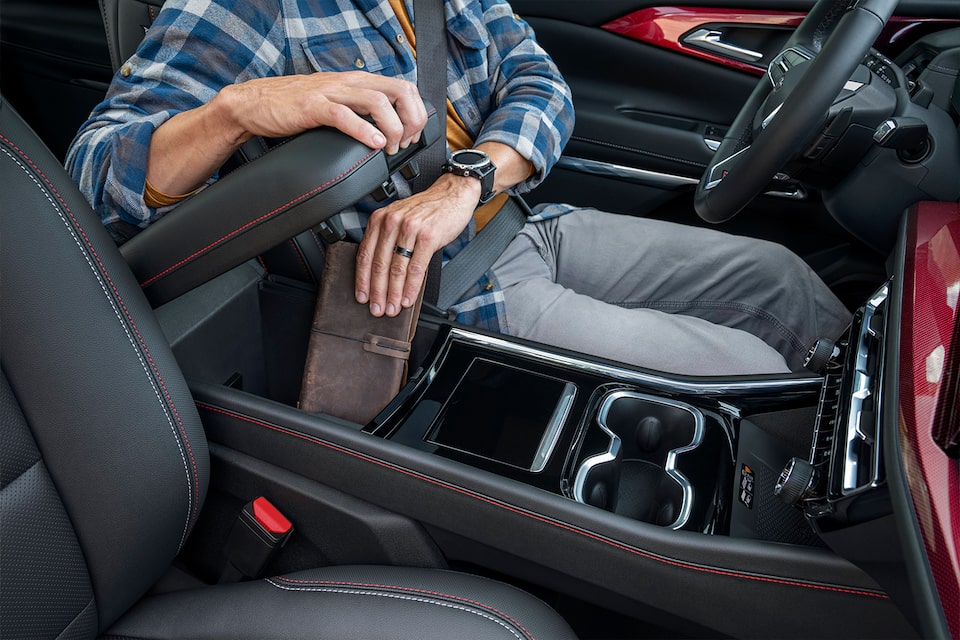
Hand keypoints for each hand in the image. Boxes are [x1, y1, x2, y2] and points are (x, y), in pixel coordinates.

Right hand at [146, 71, 428, 196]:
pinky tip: (373, 144)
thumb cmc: (294, 107)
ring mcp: (330, 92)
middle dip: (411, 120)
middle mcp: (348, 81)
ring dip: (392, 128)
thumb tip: (387, 129)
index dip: (415, 112)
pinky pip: (344, 115)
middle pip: (398, 91)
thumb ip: (360, 109)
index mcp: (356, 81)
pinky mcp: (312, 107)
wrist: (254, 104)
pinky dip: (364, 130)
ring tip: (389, 148)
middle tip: (404, 143)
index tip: (411, 136)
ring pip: (377, 101)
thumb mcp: (335, 103)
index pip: (403, 87)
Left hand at [355, 173, 481, 316]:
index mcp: (380, 219)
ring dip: (394, 293)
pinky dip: (411, 287)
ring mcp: (409, 229)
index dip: (362, 280)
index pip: (365, 254)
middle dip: (377, 292)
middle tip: (377, 309)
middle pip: (379, 264)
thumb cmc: (427, 209)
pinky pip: (416, 268)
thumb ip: (388, 240)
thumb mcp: (400, 219)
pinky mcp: (427, 236)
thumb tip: (380, 274)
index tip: (362, 296)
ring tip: (393, 307)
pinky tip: (408, 298)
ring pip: (396, 269)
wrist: (452, 194)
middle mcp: (391, 222)